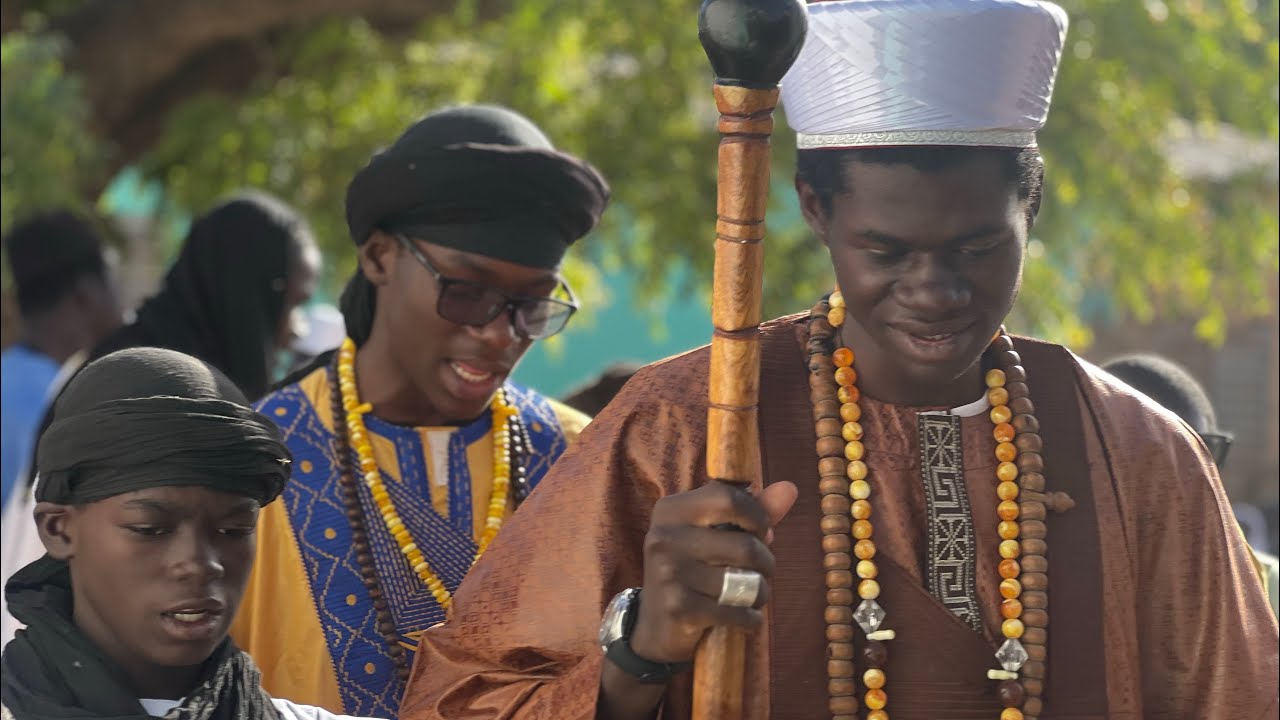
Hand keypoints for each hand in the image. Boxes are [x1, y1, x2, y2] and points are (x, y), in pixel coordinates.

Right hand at [627, 480, 797, 663]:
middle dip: (766, 563)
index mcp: (671, 510)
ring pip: (745, 582)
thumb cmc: (694, 570)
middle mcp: (664, 537)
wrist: (656, 625)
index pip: (728, 498)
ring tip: (752, 595)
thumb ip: (752, 511)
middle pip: (745, 546)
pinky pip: (737, 612)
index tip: (762, 532)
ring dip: (760, 594)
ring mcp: (669, 573)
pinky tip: (744, 618)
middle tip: (762, 571)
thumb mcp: (715, 534)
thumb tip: (790, 488)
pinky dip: (750, 619)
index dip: (758, 516)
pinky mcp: (678, 607)